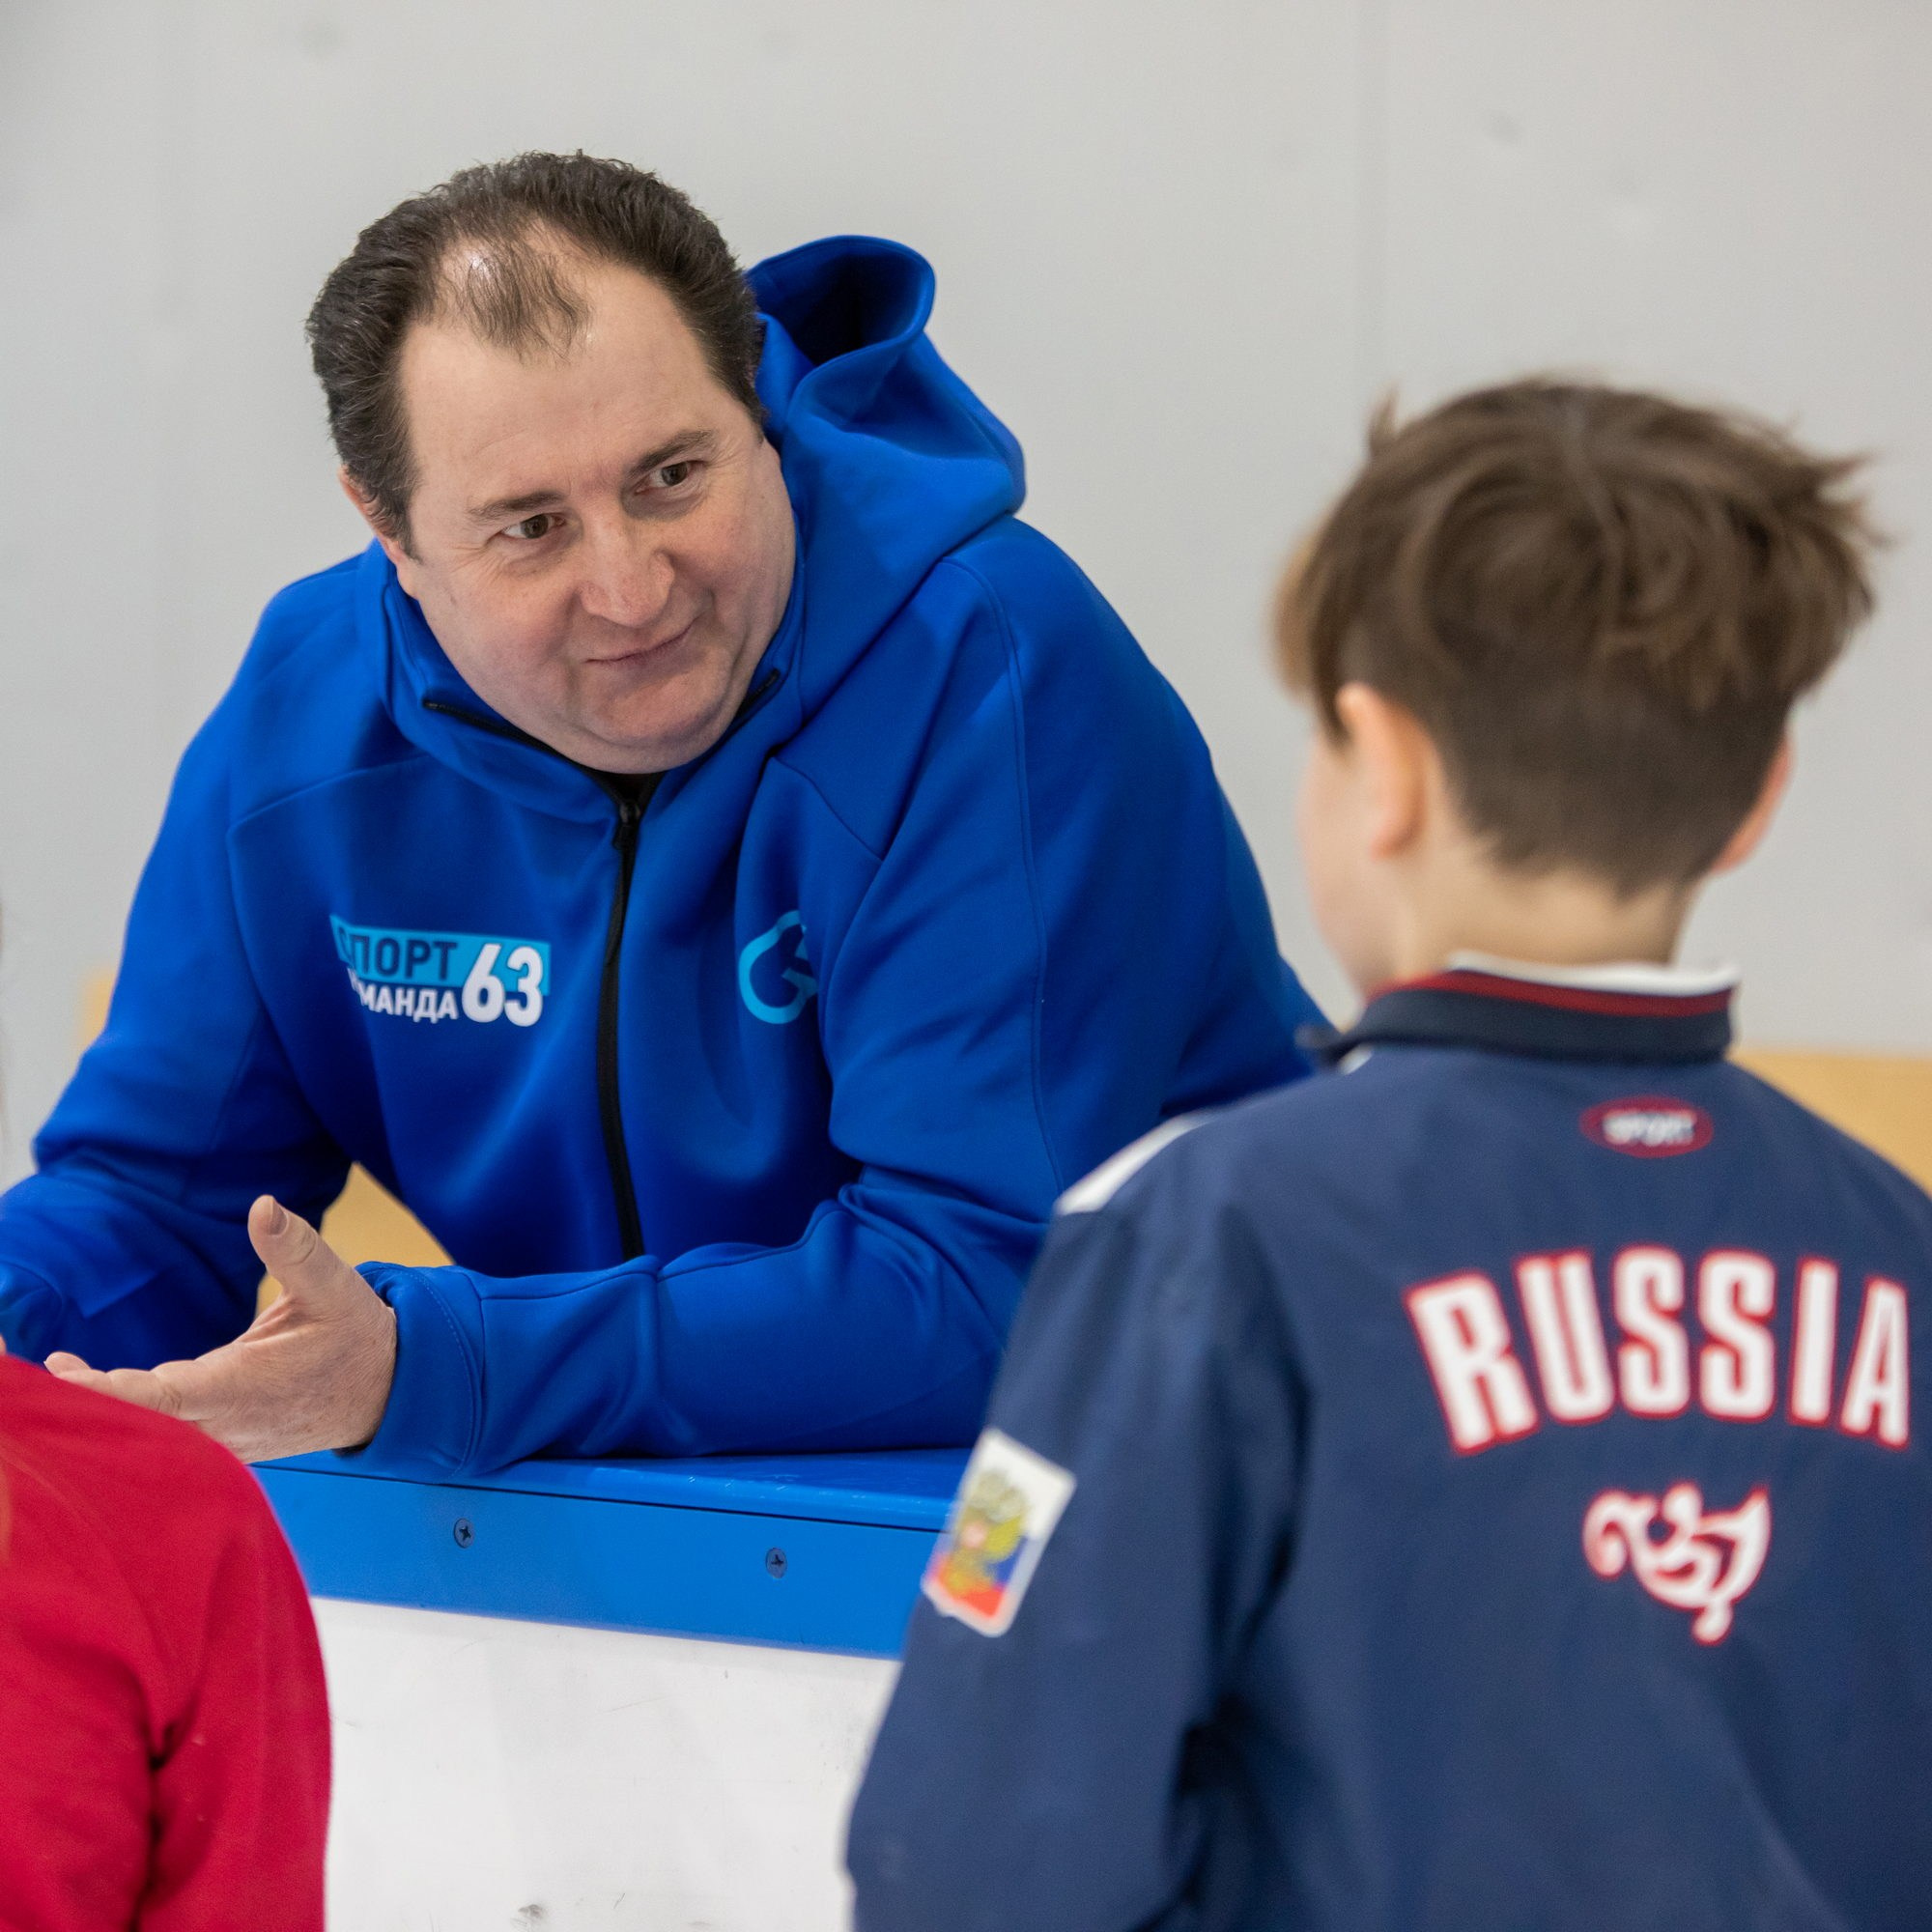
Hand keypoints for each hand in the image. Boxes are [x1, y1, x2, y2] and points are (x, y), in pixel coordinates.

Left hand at [46, 1196, 398, 1461]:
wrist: (387, 1392)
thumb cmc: (357, 1337)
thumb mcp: (335, 1286)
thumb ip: (295, 1248)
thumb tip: (264, 1206)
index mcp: (245, 1388)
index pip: (161, 1400)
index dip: (107, 1392)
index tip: (59, 1374)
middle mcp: (223, 1425)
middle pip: (132, 1426)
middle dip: (75, 1401)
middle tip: (18, 1371)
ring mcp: (217, 1441)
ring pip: (139, 1435)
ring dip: (89, 1407)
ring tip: (35, 1372)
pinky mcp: (215, 1439)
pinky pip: (154, 1433)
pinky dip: (114, 1410)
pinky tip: (75, 1379)